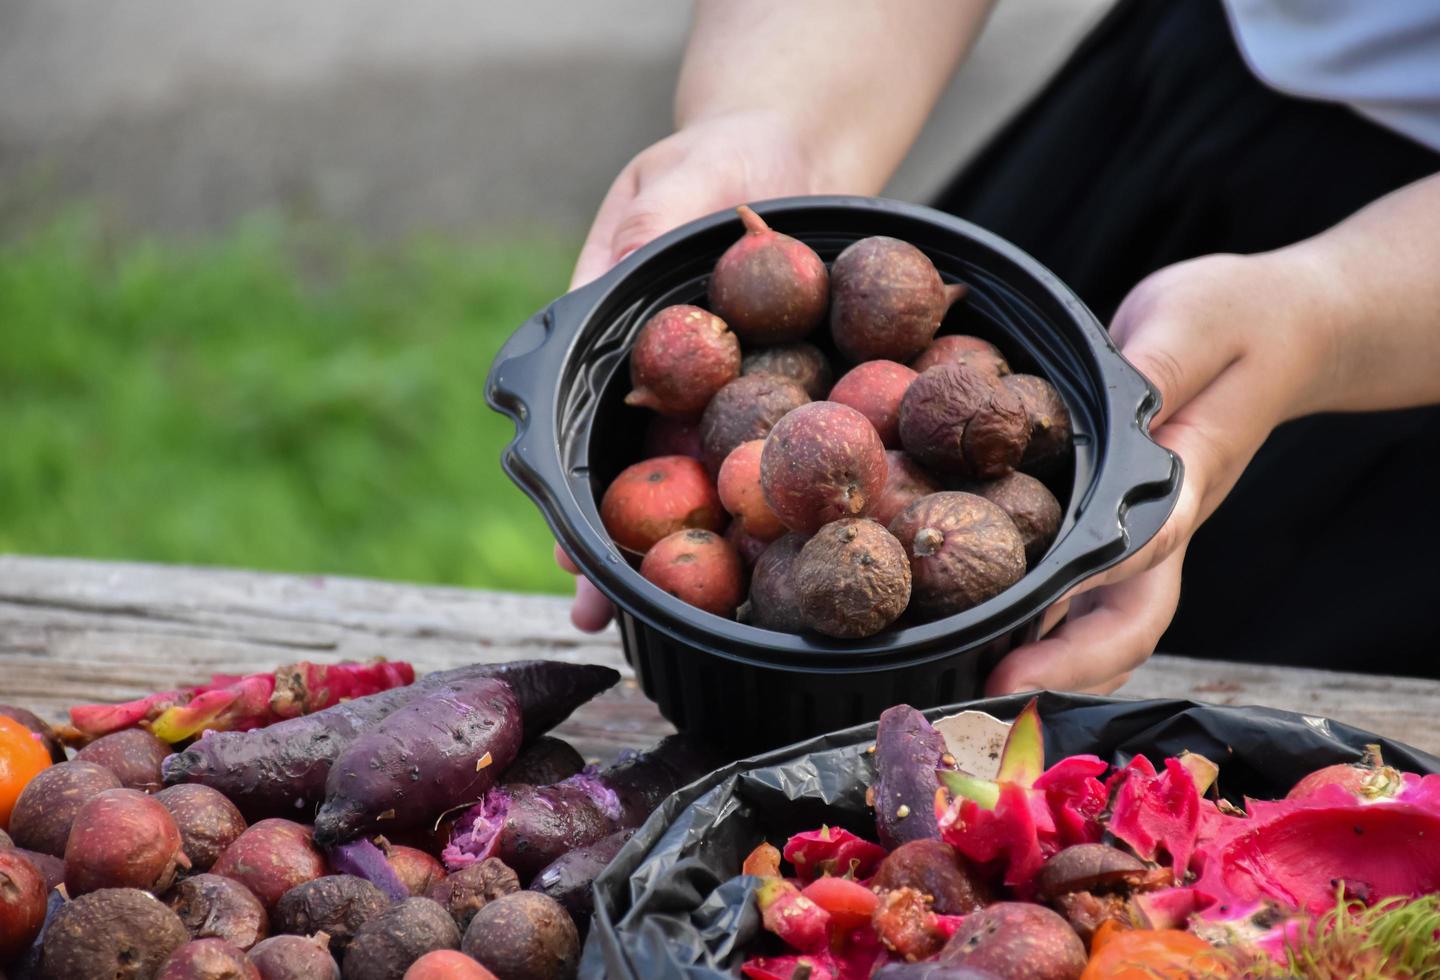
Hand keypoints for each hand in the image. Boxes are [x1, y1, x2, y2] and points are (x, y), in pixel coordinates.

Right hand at [558, 111, 821, 631]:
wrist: (798, 158)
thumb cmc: (724, 153)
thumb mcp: (682, 176)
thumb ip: (654, 218)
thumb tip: (618, 259)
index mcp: (614, 341)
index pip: (576, 430)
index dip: (569, 497)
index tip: (569, 555)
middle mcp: (660, 387)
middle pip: (627, 477)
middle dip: (615, 552)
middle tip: (600, 621)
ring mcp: (719, 402)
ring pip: (699, 488)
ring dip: (689, 555)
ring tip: (676, 626)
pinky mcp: (780, 405)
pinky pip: (777, 460)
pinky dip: (777, 510)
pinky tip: (785, 562)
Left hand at [985, 248, 1336, 694]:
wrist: (1286, 330)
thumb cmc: (1241, 319)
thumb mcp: (1192, 320)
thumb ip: (1158, 368)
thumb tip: (1124, 415)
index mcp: (1184, 480)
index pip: (1139, 549)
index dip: (1083, 591)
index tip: (1029, 626)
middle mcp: (1166, 528)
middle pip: (1128, 623)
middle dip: (1067, 667)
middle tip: (993, 690)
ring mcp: (1148, 540)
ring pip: (1109, 628)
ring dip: (1056, 667)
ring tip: (980, 690)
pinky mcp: (1122, 532)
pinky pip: (1087, 600)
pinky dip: (1048, 634)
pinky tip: (988, 643)